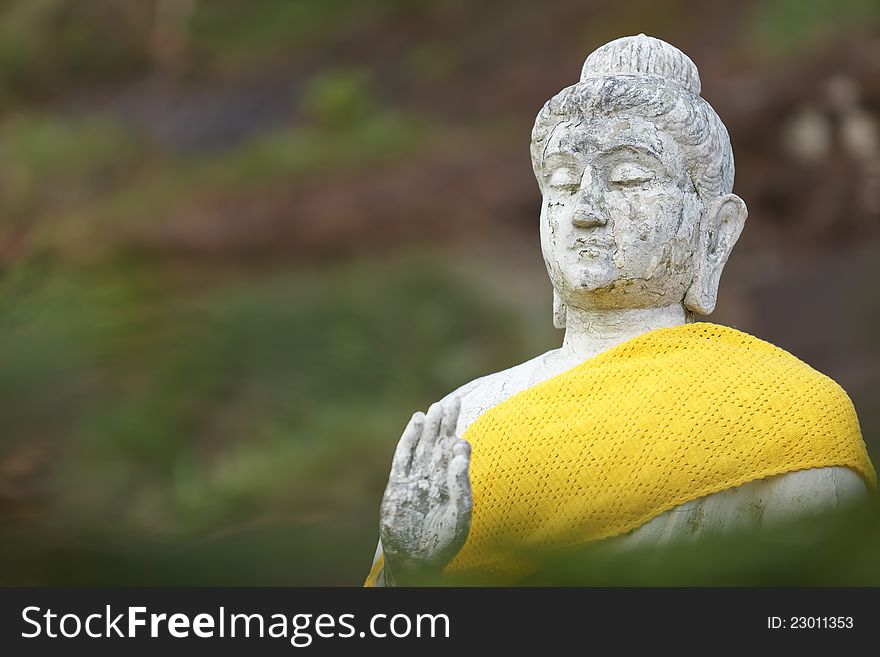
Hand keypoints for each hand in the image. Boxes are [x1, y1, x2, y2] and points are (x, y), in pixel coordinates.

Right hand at [379, 397, 471, 582]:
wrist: (413, 558)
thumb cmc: (441, 540)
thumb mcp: (459, 513)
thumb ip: (461, 484)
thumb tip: (459, 452)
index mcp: (452, 481)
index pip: (458, 453)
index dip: (460, 443)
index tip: (460, 441)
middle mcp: (434, 474)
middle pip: (441, 440)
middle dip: (448, 421)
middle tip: (454, 400)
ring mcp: (416, 475)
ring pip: (424, 443)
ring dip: (431, 425)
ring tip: (437, 406)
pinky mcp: (398, 481)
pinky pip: (404, 453)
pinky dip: (410, 436)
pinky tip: (417, 419)